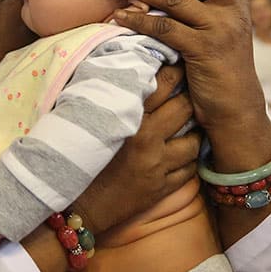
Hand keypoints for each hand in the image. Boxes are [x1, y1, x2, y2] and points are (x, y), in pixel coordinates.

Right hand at [72, 63, 200, 234]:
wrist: (75, 207)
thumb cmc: (75, 158)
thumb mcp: (88, 122)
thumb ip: (110, 99)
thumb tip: (127, 73)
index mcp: (126, 118)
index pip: (162, 84)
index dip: (175, 71)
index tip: (179, 65)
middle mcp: (146, 139)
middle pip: (185, 108)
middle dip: (191, 98)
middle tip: (192, 92)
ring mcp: (158, 165)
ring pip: (195, 140)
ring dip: (195, 132)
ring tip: (189, 126)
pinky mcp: (162, 188)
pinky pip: (190, 168)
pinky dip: (190, 159)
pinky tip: (183, 153)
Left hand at [110, 0, 270, 171]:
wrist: (237, 113)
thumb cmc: (222, 74)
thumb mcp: (222, 37)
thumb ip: (206, 14)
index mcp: (238, 6)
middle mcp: (233, 12)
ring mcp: (219, 30)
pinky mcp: (202, 50)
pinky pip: (164, 29)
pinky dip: (138, 21)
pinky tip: (117, 16)